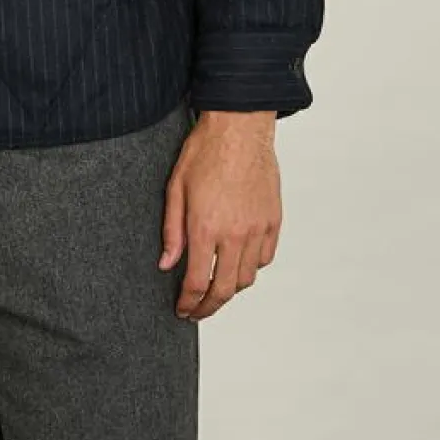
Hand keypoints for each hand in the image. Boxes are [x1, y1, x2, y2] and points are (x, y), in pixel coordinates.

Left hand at [159, 110, 281, 320]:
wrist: (239, 127)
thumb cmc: (204, 152)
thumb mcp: (175, 188)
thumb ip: (172, 231)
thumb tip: (166, 264)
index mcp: (205, 227)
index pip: (197, 282)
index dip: (188, 302)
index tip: (182, 310)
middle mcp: (235, 233)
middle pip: (225, 289)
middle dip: (209, 307)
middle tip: (197, 312)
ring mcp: (258, 228)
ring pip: (248, 277)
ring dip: (231, 289)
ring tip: (216, 288)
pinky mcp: (273, 220)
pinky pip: (265, 257)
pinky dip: (252, 267)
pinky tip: (238, 263)